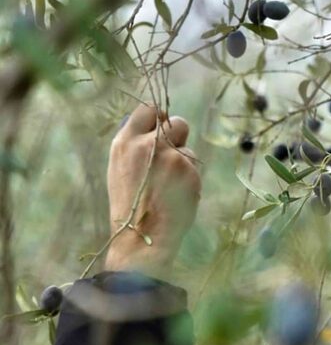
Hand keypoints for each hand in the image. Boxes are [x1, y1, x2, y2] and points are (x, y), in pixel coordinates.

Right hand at [106, 103, 201, 270]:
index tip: (161, 126)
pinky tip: (177, 193)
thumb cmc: (130, 203)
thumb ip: (137, 146)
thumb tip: (157, 127)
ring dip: (183, 160)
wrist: (141, 234)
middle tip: (171, 154)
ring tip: (169, 184)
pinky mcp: (189, 169)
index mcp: (125, 143)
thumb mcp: (121, 168)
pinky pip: (195, 165)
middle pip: (176, 122)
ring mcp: (171, 156)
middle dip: (177, 135)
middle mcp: (148, 144)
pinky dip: (189, 177)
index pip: (148, 110)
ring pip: (188, 147)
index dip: (158, 117)